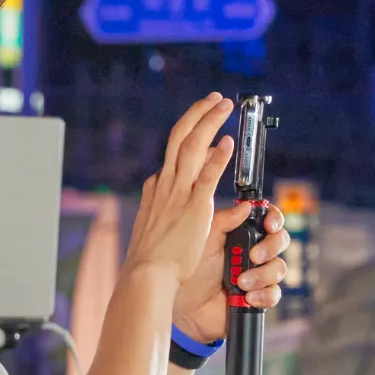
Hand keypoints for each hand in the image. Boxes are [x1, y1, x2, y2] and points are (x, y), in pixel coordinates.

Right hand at [125, 94, 237, 281]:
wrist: (146, 275)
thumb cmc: (152, 259)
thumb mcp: (156, 225)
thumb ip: (166, 206)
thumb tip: (174, 194)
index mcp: (157, 188)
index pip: (173, 154)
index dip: (190, 135)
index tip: (205, 129)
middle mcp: (165, 184)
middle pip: (180, 137)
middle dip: (198, 113)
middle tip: (215, 99)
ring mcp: (179, 193)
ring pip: (192, 145)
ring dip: (209, 121)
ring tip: (224, 105)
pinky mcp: (194, 207)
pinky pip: (207, 174)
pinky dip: (218, 155)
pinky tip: (228, 141)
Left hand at [172, 203, 289, 343]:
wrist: (184, 307)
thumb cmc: (188, 270)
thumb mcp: (204, 238)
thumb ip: (224, 220)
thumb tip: (245, 207)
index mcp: (240, 234)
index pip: (267, 220)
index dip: (274, 219)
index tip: (269, 225)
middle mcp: (251, 253)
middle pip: (280, 241)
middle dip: (270, 247)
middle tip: (253, 257)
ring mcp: (256, 275)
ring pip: (279, 268)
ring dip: (262, 275)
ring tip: (241, 283)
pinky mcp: (258, 297)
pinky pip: (274, 294)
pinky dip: (264, 295)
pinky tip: (247, 298)